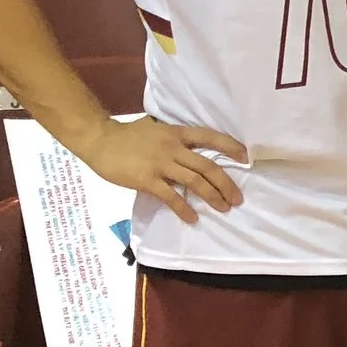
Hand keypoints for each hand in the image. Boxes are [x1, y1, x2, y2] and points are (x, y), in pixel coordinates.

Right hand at [72, 115, 248, 224]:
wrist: (100, 140)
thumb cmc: (128, 135)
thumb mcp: (157, 128)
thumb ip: (175, 138)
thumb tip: (191, 148)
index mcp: (177, 133)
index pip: (210, 138)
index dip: (230, 147)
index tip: (246, 158)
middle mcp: (173, 148)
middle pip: (208, 166)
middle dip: (226, 184)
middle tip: (237, 199)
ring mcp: (160, 164)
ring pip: (194, 181)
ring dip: (212, 197)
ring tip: (223, 208)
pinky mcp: (147, 180)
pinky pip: (171, 197)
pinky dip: (184, 209)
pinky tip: (193, 218)